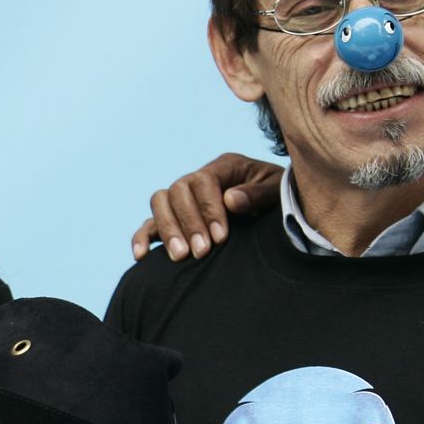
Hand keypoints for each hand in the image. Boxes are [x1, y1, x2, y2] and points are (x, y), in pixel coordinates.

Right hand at [132, 153, 282, 261]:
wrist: (281, 211)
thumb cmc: (281, 199)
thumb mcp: (278, 192)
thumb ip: (258, 194)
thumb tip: (231, 200)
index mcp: (225, 166)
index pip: (203, 180)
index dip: (208, 209)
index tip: (220, 237)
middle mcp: (199, 178)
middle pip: (176, 190)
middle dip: (188, 223)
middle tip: (201, 251)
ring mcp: (184, 199)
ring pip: (160, 203)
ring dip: (167, 229)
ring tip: (180, 256)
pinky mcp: (175, 219)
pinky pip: (150, 223)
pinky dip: (143, 237)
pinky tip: (142, 256)